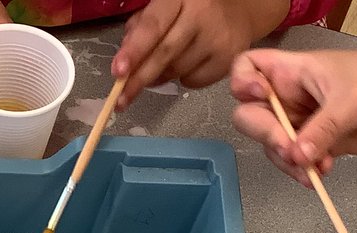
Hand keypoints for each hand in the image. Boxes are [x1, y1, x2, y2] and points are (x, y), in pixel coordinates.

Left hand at [113, 0, 287, 104]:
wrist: (238, 13)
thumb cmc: (191, 11)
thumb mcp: (163, 9)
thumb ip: (140, 29)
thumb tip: (124, 62)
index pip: (153, 26)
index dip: (134, 51)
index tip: (118, 72)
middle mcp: (200, 14)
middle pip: (164, 54)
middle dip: (138, 79)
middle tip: (120, 99)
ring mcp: (217, 37)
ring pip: (176, 71)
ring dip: (159, 78)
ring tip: (158, 70)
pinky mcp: (228, 58)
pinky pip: (192, 81)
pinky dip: (182, 79)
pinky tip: (187, 65)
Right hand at [230, 47, 356, 185]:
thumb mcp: (351, 102)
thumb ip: (322, 129)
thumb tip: (296, 157)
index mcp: (291, 71)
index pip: (247, 67)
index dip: (242, 82)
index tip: (260, 97)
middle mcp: (287, 96)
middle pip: (251, 116)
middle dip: (267, 136)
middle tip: (290, 150)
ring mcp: (296, 122)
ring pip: (271, 146)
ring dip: (288, 162)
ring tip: (316, 169)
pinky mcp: (310, 144)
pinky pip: (293, 162)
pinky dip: (303, 171)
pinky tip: (323, 172)